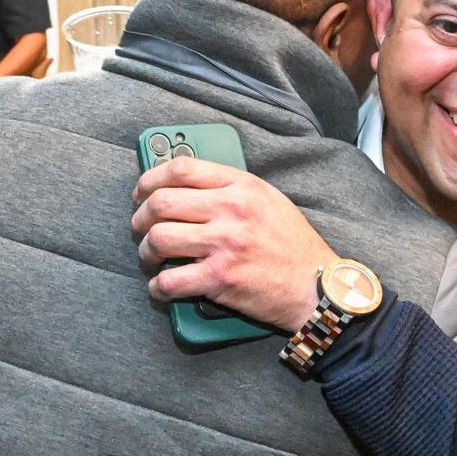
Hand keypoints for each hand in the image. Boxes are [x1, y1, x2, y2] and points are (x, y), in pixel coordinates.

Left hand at [131, 157, 336, 331]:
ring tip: (152, 258)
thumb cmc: (292, 244)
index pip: (181, 169)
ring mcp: (225, 244)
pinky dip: (157, 286)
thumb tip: (184, 188)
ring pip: (158, 239)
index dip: (150, 179)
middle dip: (140, 217)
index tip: (142, 192)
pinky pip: (169, 280)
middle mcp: (231, 210)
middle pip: (161, 203)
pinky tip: (161, 287)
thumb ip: (230, 190)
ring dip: (146, 252)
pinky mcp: (220, 278)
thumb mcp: (268, 200)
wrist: (316, 286)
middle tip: (141, 228)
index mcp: (242, 186)